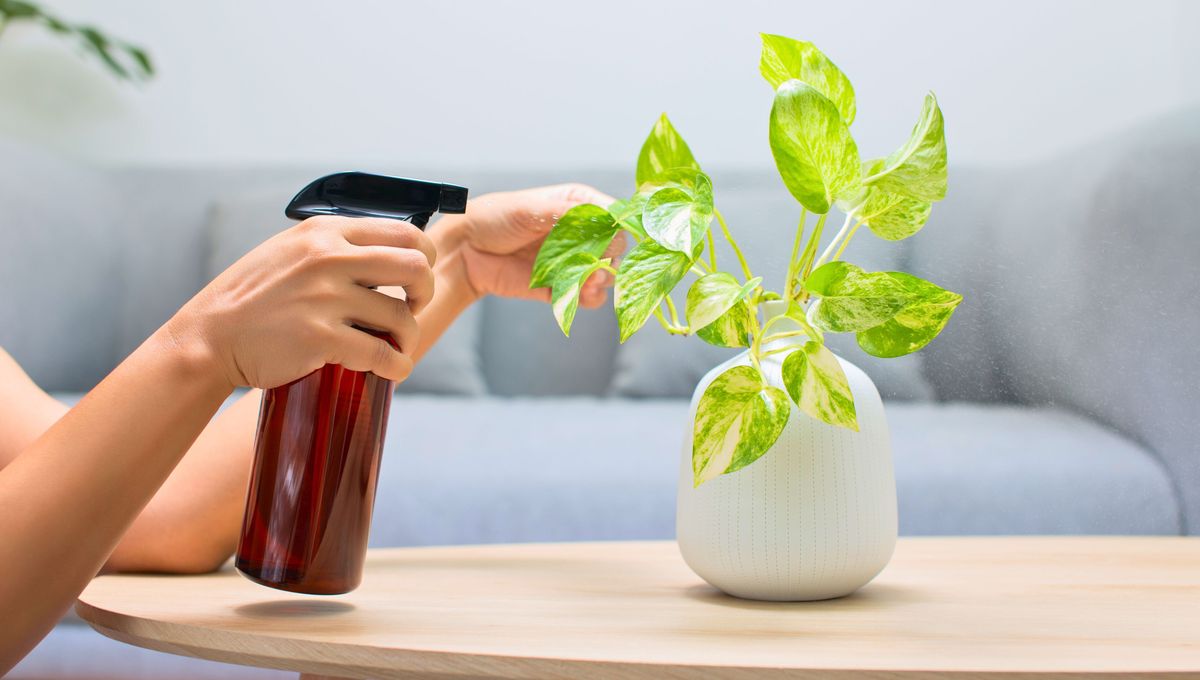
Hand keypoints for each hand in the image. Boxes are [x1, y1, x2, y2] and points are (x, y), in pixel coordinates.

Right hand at [168, 216, 435, 388]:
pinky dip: (397, 366)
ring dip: (408, 337)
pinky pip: (381, 353)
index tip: (415, 279)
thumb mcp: (289, 251)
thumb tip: (386, 253)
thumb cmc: (252, 298)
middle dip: (425, 292)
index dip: (423, 257)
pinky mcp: (320, 338)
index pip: (404, 232)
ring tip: (397, 347)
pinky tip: (393, 370)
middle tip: (415, 308)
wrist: (209, 338)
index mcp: (324, 233)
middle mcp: (327, 259)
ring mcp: (324, 298)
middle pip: (414, 267)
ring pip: (401, 317)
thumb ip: (333, 246)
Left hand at [436, 184, 625, 307]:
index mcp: (576, 205)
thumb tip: (603, 219)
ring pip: (605, 275)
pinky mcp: (561, 287)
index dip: (616, 227)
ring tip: (589, 283)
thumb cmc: (494, 218)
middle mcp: (580, 233)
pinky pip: (586, 297)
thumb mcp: (529, 208)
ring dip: (601, 281)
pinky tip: (580, 295)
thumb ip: (566, 215)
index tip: (610, 239)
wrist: (465, 251)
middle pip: (614, 248)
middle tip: (597, 266)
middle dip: (609, 258)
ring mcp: (572, 261)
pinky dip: (588, 298)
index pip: (612, 215)